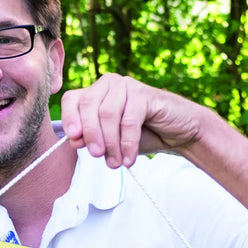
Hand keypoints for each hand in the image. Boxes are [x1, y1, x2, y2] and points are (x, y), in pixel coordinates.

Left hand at [60, 73, 201, 167]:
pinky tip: (129, 159)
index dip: (69, 118)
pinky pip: (129, 121)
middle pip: (88, 106)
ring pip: (107, 114)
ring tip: (115, 163)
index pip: (72, 99)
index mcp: (95, 92)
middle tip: (97, 156)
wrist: (178, 133)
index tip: (73, 139)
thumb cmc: (141, 135)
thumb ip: (91, 139)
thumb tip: (74, 140)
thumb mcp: (110, 141)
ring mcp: (127, 86)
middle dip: (91, 134)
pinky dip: (127, 143)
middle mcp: (109, 84)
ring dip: (110, 143)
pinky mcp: (144, 94)